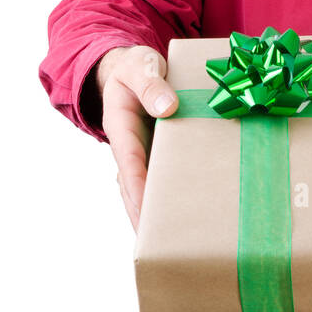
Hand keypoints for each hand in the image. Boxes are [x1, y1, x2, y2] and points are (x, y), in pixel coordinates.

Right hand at [96, 45, 177, 231]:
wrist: (135, 68)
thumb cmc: (136, 67)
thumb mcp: (140, 66)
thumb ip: (151, 84)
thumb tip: (167, 108)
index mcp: (122, 128)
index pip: (129, 164)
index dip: (137, 188)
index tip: (145, 211)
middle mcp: (130, 148)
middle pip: (134, 188)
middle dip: (143, 215)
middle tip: (157, 246)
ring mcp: (144, 154)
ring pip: (147, 189)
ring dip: (156, 214)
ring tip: (172, 244)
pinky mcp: (158, 155)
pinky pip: (163, 179)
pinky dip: (172, 197)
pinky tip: (190, 217)